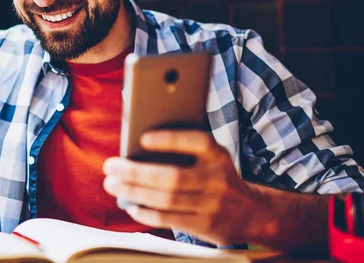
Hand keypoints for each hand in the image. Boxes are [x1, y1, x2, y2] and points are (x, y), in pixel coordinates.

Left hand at [103, 130, 273, 245]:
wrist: (253, 212)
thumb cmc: (218, 177)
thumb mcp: (212, 158)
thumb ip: (185, 151)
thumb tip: (138, 151)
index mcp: (218, 155)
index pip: (197, 142)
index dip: (170, 140)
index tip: (142, 138)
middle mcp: (217, 179)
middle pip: (172, 177)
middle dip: (135, 172)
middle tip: (110, 166)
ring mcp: (212, 205)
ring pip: (166, 200)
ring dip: (134, 192)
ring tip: (113, 184)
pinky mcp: (205, 226)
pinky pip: (169, 219)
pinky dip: (145, 212)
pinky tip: (130, 204)